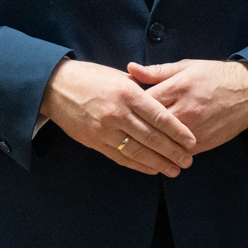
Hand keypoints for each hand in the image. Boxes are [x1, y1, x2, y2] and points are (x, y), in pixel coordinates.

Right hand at [40, 57, 195, 175]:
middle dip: (173, 152)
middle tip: (188, 161)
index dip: (178, 132)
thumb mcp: (121, 77)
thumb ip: (143, 91)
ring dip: (158, 163)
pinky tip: (151, 169)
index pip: (160, 117)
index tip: (192, 142)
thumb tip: (166, 103)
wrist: (55, 87)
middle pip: (152, 138)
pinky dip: (138, 165)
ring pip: (137, 152)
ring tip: (174, 170)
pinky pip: (120, 157)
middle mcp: (118, 114)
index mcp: (128, 94)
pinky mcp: (94, 142)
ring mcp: (105, 130)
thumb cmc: (92, 78)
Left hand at [128, 60, 247, 154]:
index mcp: (178, 88)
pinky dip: (166, 154)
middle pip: (150, 125)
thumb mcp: (186, 67)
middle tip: (120, 130)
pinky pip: (178, 152)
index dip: (129, 106)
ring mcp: (194, 128)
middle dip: (134, 128)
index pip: (143, 101)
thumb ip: (157, 71)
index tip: (121, 108)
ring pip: (163, 143)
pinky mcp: (204, 142)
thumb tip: (130, 69)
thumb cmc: (216, 76)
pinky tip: (155, 155)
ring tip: (132, 146)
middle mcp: (185, 110)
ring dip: (148, 146)